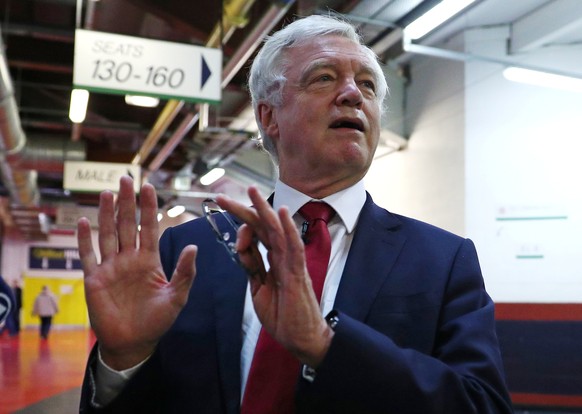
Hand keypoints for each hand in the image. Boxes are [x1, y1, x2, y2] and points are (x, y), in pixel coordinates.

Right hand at [77, 176, 196, 369]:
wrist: (133, 343)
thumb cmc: (157, 321)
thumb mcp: (177, 297)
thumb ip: (185, 273)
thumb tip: (194, 247)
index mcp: (149, 260)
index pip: (149, 228)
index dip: (149, 208)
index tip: (149, 187)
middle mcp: (129, 259)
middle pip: (127, 225)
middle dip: (127, 202)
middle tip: (125, 179)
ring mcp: (111, 267)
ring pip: (108, 235)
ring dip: (106, 214)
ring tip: (106, 193)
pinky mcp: (94, 279)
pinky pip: (87, 255)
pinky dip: (83, 239)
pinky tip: (82, 222)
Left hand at [216, 186, 332, 366]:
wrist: (300, 338)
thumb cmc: (283, 315)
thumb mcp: (259, 288)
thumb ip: (252, 267)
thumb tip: (242, 246)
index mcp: (273, 260)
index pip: (255, 234)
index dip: (238, 223)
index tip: (221, 213)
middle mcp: (282, 256)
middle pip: (261, 227)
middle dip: (242, 209)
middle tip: (222, 196)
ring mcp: (291, 263)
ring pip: (276, 230)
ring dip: (263, 209)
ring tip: (250, 190)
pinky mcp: (298, 274)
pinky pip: (293, 248)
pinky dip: (288, 229)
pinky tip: (282, 212)